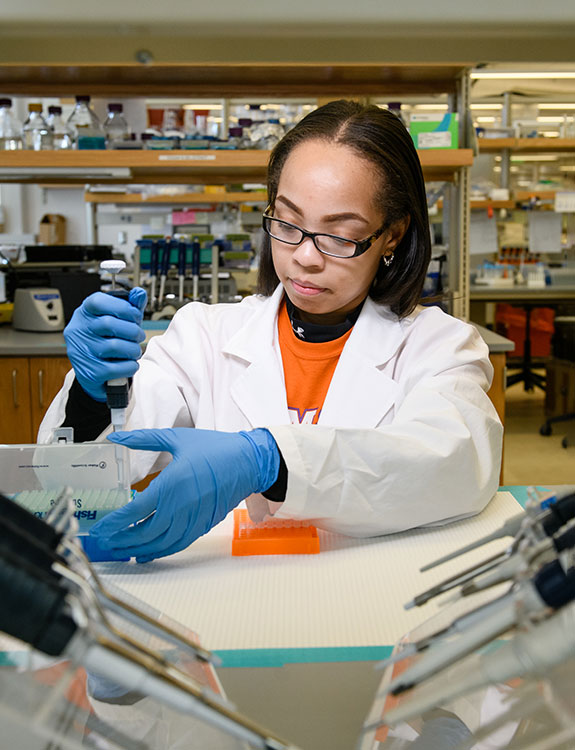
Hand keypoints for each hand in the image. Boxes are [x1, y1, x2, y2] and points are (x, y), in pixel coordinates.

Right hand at [63, 288, 146, 401]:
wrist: (94, 372)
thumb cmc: (106, 341)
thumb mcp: (116, 320)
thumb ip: (129, 307)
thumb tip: (140, 293)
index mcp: (84, 314)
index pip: (98, 302)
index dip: (122, 307)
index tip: (135, 315)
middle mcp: (78, 331)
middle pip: (109, 324)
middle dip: (132, 330)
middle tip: (138, 336)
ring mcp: (81, 352)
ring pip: (115, 346)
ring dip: (133, 349)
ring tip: (134, 351)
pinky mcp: (90, 372)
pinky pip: (117, 368)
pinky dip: (130, 366)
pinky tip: (130, 364)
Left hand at [90, 427, 279, 561]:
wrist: (247, 461)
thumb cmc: (213, 448)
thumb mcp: (176, 438)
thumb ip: (143, 439)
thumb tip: (116, 436)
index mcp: (170, 484)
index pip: (134, 511)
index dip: (114, 523)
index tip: (99, 529)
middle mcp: (180, 506)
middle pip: (144, 532)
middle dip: (121, 540)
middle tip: (106, 541)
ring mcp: (193, 519)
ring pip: (160, 543)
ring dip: (138, 548)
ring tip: (121, 549)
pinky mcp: (203, 525)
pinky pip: (177, 544)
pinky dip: (159, 551)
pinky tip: (146, 552)